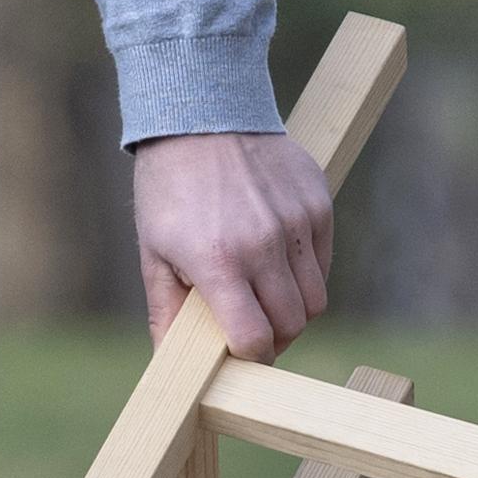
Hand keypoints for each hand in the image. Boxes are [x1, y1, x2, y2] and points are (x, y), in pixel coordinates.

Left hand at [129, 125, 334, 356]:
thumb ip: (166, 312)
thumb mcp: (154, 252)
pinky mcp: (318, 203)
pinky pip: (324, 263)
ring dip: (293, 309)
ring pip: (315, 300)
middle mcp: (263, 244)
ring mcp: (296, 223)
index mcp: (217, 262)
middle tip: (252, 327)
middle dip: (273, 337)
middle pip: (291, 325)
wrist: (201, 114)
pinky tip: (278, 261)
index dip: (249, 356)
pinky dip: (307, 274)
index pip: (254, 339)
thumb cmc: (169, 188)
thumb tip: (170, 364)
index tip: (239, 351)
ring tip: (266, 295)